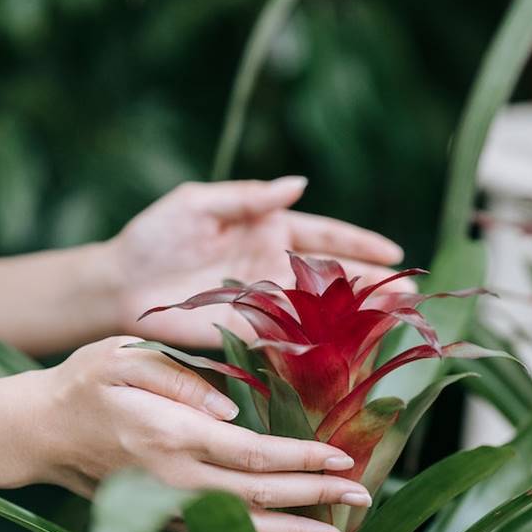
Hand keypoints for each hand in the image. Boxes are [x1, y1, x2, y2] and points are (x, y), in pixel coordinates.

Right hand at [28, 337, 371, 531]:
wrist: (38, 432)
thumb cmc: (82, 384)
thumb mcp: (122, 357)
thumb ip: (179, 378)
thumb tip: (230, 408)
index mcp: (172, 434)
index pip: (251, 454)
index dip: (301, 459)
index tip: (342, 459)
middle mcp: (174, 479)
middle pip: (257, 497)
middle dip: (314, 498)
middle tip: (363, 499)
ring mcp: (166, 504)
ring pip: (242, 528)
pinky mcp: (159, 516)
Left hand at [109, 177, 405, 347]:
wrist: (122, 283)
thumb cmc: (155, 236)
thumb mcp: (198, 203)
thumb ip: (248, 196)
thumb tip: (298, 185)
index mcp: (266, 229)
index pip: (324, 234)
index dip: (360, 242)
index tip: (395, 251)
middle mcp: (272, 265)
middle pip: (332, 273)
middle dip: (372, 281)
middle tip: (410, 292)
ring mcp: (263, 300)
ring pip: (320, 307)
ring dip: (356, 313)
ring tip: (394, 318)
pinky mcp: (247, 329)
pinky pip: (290, 335)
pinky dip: (320, 341)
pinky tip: (349, 346)